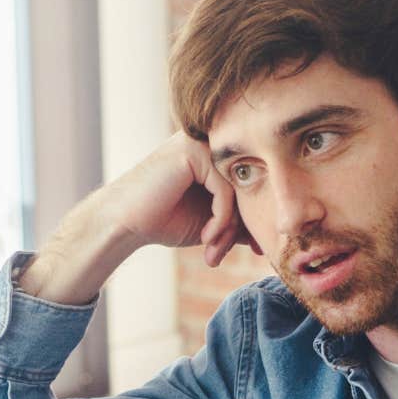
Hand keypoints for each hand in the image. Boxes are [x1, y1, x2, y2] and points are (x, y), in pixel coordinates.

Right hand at [98, 132, 257, 267]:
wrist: (124, 223)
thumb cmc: (162, 221)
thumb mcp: (212, 223)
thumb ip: (239, 220)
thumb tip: (272, 231)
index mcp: (215, 156)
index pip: (250, 186)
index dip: (253, 220)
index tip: (257, 250)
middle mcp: (210, 143)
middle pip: (246, 187)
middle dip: (240, 229)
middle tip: (226, 255)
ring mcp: (201, 143)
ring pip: (237, 190)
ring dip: (228, 229)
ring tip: (213, 252)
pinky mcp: (193, 151)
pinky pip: (224, 190)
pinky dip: (220, 220)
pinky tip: (206, 238)